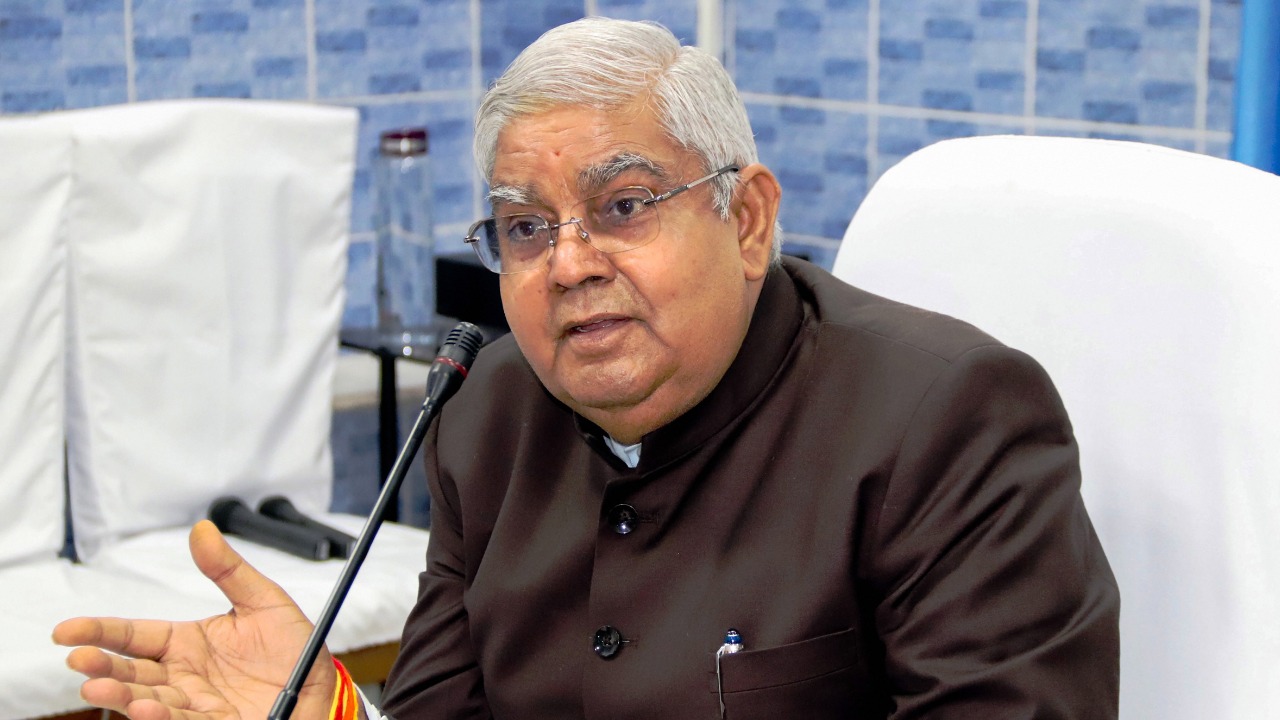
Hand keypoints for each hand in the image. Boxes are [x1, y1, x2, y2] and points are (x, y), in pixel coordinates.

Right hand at [53, 520, 336, 719]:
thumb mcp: (264, 602)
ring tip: (98, 689)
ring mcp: (194, 706)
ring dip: (122, 696)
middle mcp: (183, 677)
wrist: (322, 690)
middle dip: (102, 668)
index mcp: (188, 644)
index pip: (134, 636)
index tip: (65, 631)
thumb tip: (201, 530)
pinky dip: (160, 717)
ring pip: (147, 701)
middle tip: (78, 661)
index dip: (100, 632)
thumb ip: (229, 570)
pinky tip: (146, 707)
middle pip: (131, 671)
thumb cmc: (294, 649)